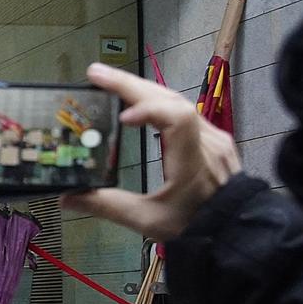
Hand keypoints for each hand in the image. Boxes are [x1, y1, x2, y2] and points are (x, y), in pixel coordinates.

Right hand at [64, 63, 240, 241]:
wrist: (236, 229)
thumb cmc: (194, 225)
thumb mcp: (148, 221)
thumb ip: (107, 206)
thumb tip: (66, 196)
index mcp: (192, 161)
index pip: (177, 118)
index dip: (148, 110)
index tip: (120, 118)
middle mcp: (206, 141)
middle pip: (171, 99)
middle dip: (131, 85)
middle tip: (95, 74)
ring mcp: (213, 136)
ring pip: (178, 100)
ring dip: (142, 89)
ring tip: (109, 80)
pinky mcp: (214, 137)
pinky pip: (184, 109)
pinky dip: (157, 100)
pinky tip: (138, 98)